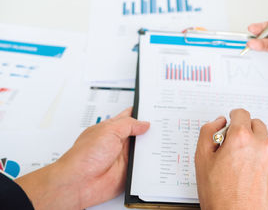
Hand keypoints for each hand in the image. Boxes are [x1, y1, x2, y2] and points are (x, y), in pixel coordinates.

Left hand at [15, 107, 149, 209]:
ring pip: (143, 149)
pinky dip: (149, 163)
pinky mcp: (127, 171)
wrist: (78, 182)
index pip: (130, 116)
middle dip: (150, 130)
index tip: (155, 110)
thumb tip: (144, 123)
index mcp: (112, 128)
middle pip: (139, 133)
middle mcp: (118, 142)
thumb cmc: (85, 156)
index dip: (142, 113)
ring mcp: (123, 157)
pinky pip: (143, 166)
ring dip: (151, 147)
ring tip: (162, 142)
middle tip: (163, 127)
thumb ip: (128, 125)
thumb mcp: (109, 131)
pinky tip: (156, 159)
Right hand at [195, 109, 267, 209]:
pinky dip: (263, 161)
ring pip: (265, 141)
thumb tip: (219, 122)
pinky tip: (250, 174)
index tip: (232, 121)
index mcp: (241, 138)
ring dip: (255, 146)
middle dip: (245, 130)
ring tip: (241, 164)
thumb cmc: (220, 194)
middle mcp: (261, 145)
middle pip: (256, 124)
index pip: (241, 113)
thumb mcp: (202, 159)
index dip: (233, 117)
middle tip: (234, 144)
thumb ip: (208, 132)